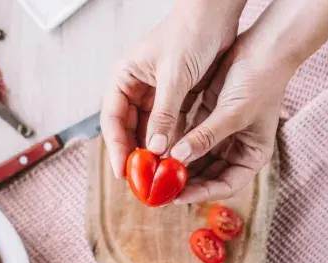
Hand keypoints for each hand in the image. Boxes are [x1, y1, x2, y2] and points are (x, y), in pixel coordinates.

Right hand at [100, 0, 246, 177]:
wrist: (215, 15)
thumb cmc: (190, 34)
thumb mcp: (174, 76)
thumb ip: (164, 113)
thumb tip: (155, 149)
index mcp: (124, 77)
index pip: (111, 119)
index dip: (116, 147)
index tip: (122, 172)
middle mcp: (135, 87)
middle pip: (127, 128)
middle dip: (134, 153)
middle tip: (141, 180)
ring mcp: (153, 93)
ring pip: (147, 129)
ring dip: (153, 150)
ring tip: (158, 174)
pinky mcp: (172, 98)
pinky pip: (166, 125)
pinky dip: (169, 141)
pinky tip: (174, 158)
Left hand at [172, 35, 295, 203]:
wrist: (264, 46)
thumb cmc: (259, 82)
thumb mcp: (232, 114)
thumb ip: (205, 137)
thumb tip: (176, 159)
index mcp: (252, 156)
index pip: (225, 185)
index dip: (200, 193)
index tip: (175, 197)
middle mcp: (237, 149)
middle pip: (208, 175)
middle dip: (185, 182)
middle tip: (157, 188)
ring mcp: (222, 134)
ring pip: (196, 158)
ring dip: (177, 164)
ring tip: (153, 172)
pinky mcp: (209, 119)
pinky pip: (189, 137)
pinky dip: (176, 144)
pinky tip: (158, 149)